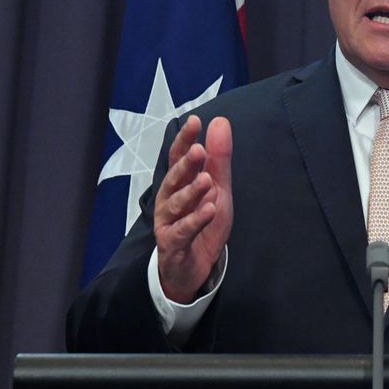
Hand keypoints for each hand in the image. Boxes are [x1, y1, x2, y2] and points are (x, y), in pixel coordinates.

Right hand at [154, 115, 233, 303]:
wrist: (192, 267)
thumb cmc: (202, 223)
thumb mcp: (217, 188)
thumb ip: (219, 158)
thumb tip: (220, 121)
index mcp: (178, 184)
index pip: (178, 158)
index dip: (184, 140)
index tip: (195, 121)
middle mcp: (168, 200)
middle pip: (174, 179)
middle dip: (185, 164)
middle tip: (199, 149)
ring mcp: (168, 223)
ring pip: (176, 205)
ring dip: (191, 192)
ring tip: (206, 181)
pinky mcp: (173, 244)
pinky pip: (184, 231)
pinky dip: (196, 220)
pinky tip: (209, 210)